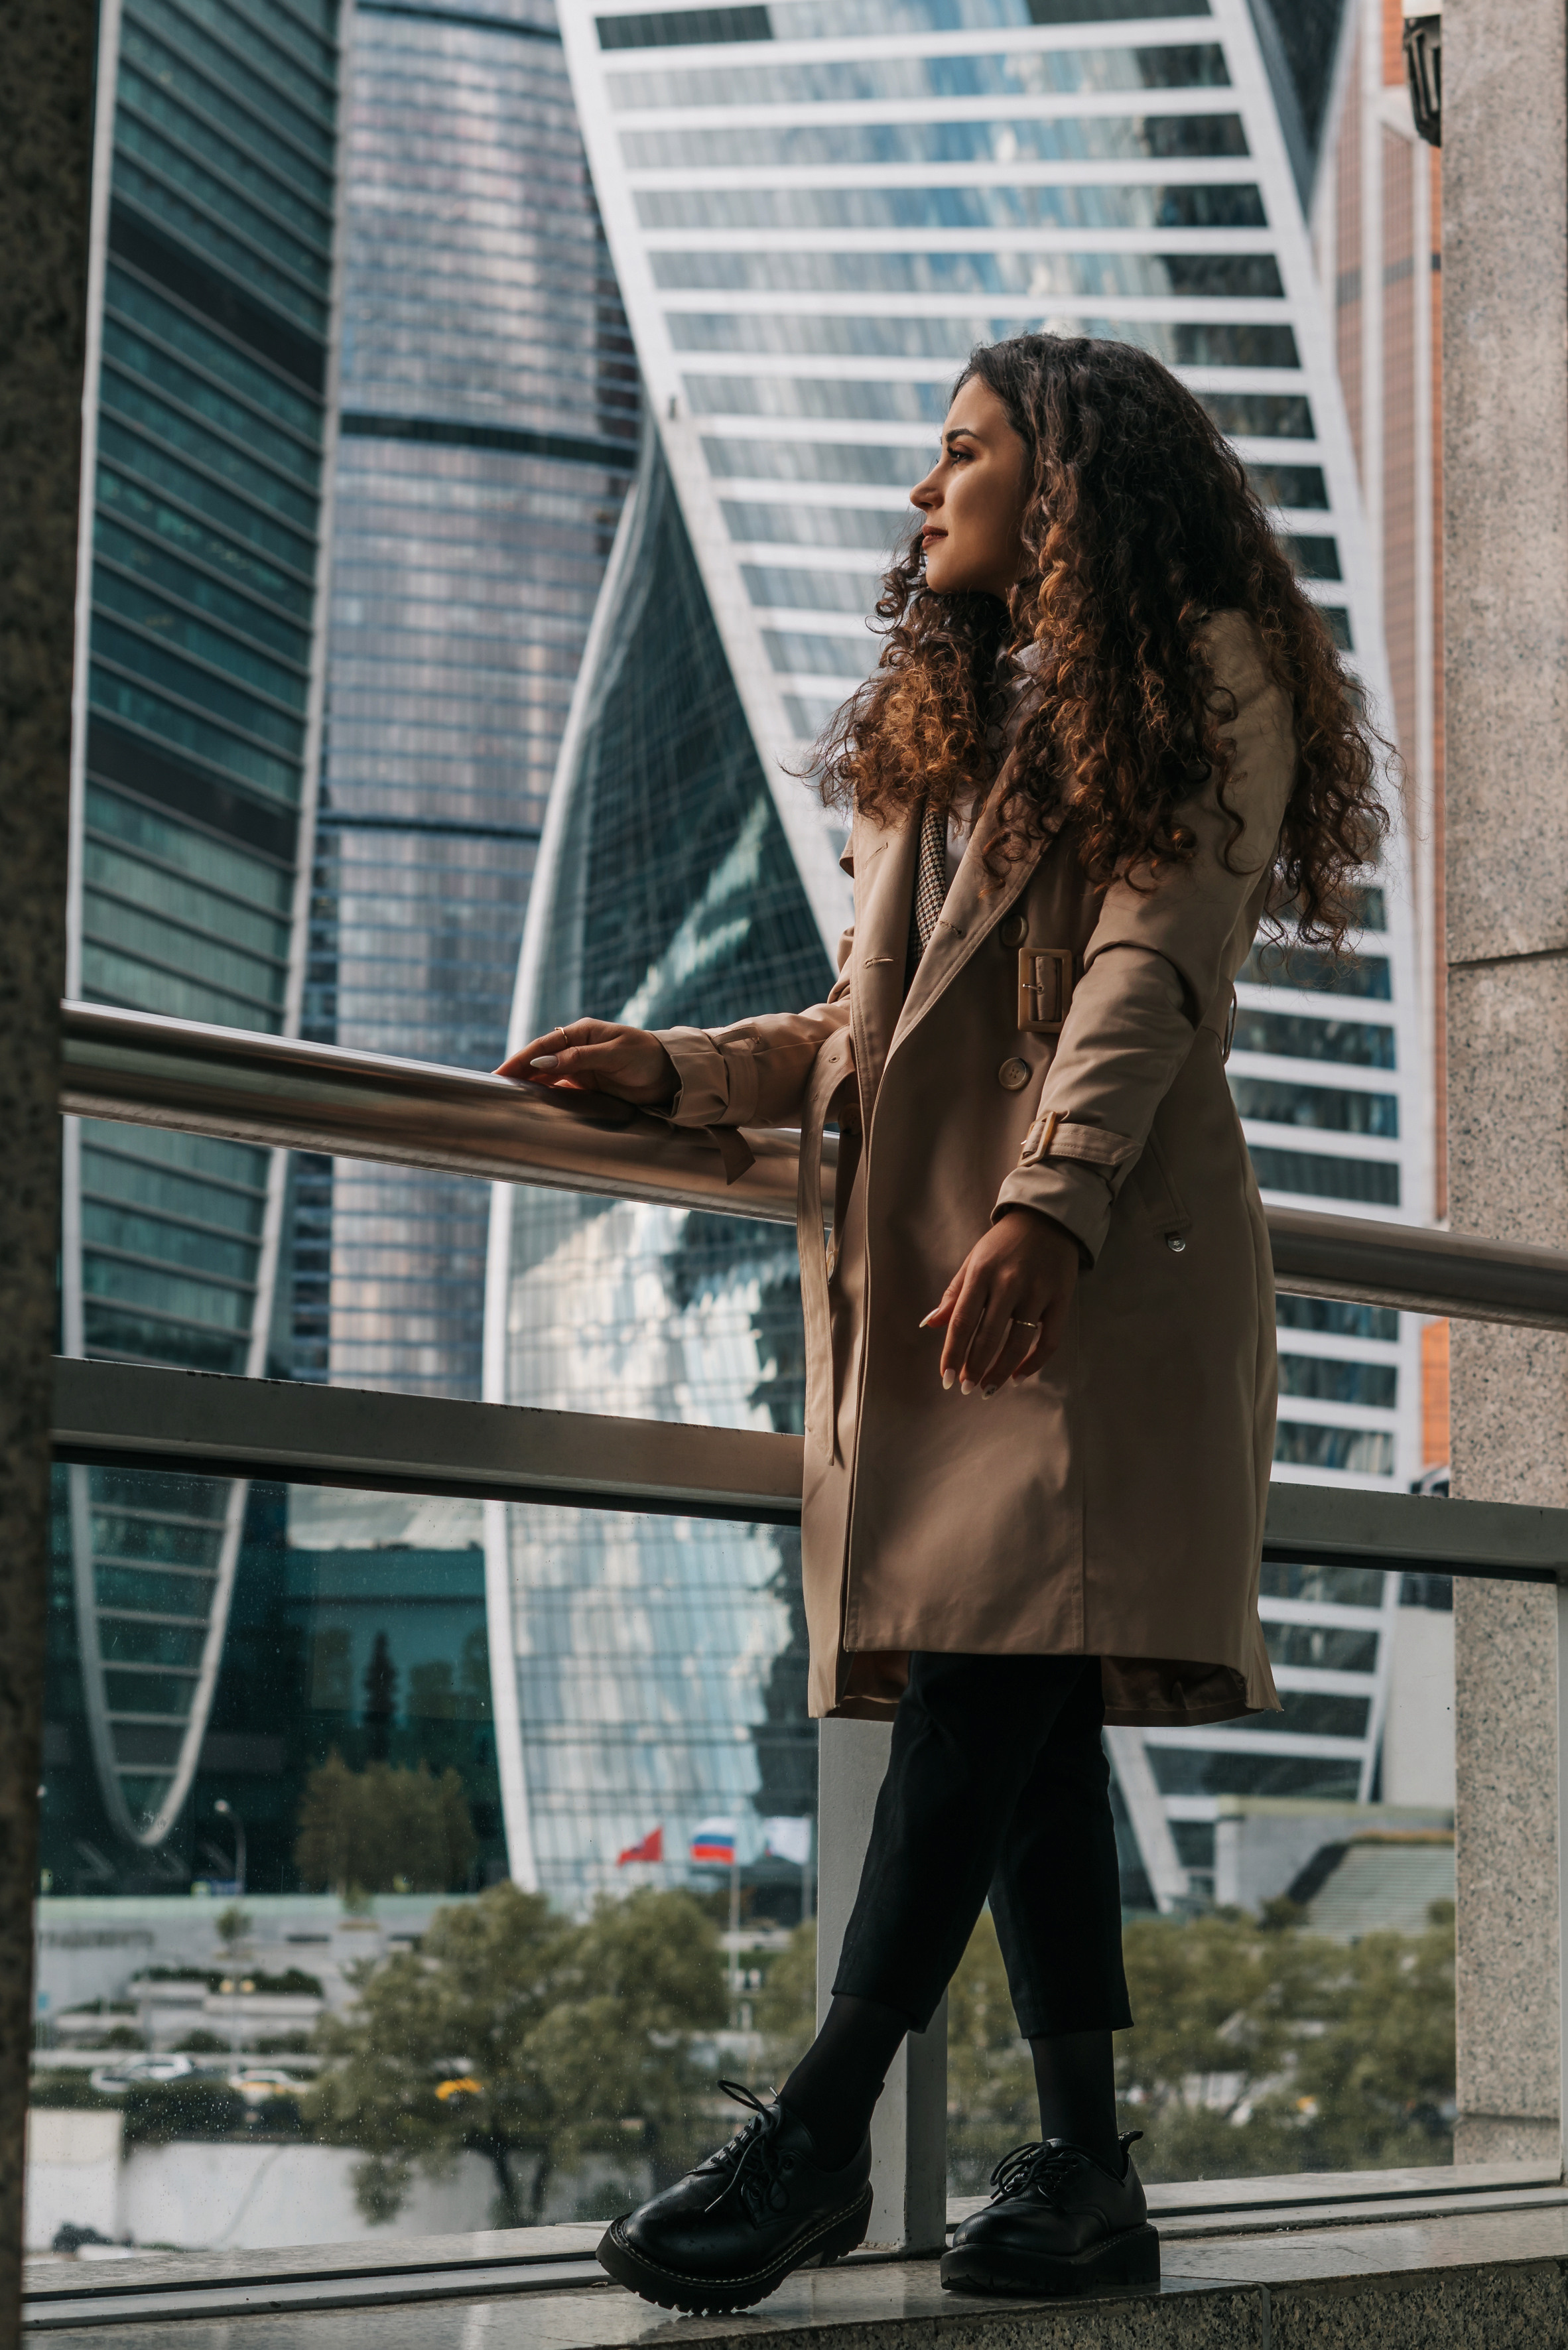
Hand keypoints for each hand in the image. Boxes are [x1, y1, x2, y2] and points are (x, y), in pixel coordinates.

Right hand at [495, 1019, 677, 1107]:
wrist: (672, 1075)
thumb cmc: (646, 1056)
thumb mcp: (615, 1054)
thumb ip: (581, 1058)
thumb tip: (543, 1063)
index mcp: (581, 1032)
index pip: (543, 1046)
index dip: (520, 1059)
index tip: (500, 1073)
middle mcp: (577, 1049)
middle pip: (540, 1062)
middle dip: (517, 1074)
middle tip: (493, 1090)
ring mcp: (581, 1068)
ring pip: (547, 1077)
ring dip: (528, 1087)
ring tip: (506, 1100)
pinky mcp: (587, 1086)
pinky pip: (560, 1091)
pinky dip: (545, 1097)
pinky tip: (532, 1106)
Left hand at [922, 1208, 1078, 1393]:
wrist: (1047, 1217)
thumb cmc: (1003, 1244)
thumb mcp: (973, 1261)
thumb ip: (953, 1294)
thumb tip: (930, 1325)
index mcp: (982, 1272)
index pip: (962, 1322)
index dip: (953, 1353)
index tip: (946, 1379)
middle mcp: (1010, 1282)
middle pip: (988, 1337)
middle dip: (975, 1368)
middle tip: (966, 1388)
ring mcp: (1038, 1291)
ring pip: (1018, 1343)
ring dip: (1001, 1371)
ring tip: (988, 1388)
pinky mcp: (1062, 1298)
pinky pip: (1050, 1340)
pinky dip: (1034, 1363)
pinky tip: (1018, 1376)